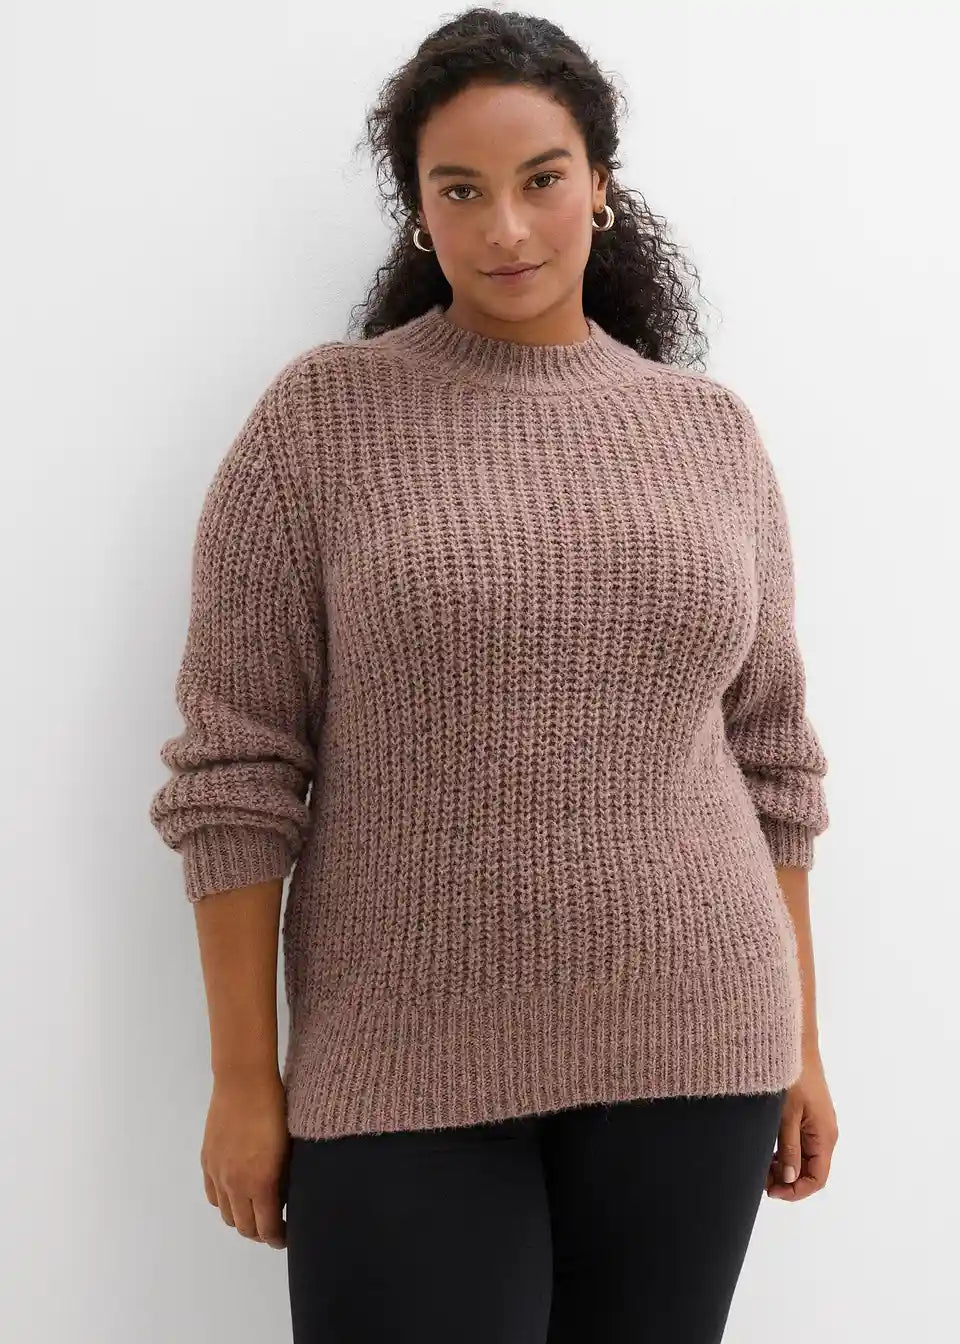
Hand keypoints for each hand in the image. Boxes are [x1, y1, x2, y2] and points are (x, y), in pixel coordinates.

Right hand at [200, 1069, 290, 1247]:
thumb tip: (284, 1198)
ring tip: (254, 1213)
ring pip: (226, 1215)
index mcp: (261, 1184)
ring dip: (241, 1220)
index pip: (267, 1227)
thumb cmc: (276, 1110)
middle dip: (260, 1233)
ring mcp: (218, 1174)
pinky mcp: (207, 1161)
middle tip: (273, 1228)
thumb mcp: (289, 1148)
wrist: (244, 1082)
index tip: (286, 1238)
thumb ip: (285, 1178)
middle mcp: (235, 1185)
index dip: (277, 1238)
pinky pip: (213, 1196)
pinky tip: (235, 1195)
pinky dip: (224, 1203)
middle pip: (245, 1227)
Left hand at [766, 1050, 838, 1200]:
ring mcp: (818, 1124)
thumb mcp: (786, 1115)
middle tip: (760, 1177)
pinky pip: (801, 1142)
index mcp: (824, 1137)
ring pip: (804, 1157)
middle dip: (787, 1180)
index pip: (817, 1179)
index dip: (795, 1191)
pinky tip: (767, 1148)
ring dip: (785, 1166)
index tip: (771, 1190)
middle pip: (811, 1170)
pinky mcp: (809, 1115)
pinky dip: (785, 1151)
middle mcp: (825, 1134)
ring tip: (761, 1163)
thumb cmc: (792, 1077)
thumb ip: (788, 1148)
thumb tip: (789, 1179)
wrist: (794, 1044)